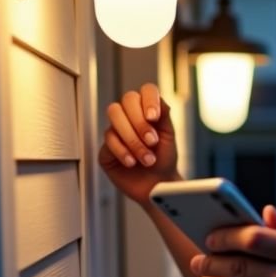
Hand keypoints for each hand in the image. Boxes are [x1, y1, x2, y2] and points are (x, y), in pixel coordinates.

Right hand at [97, 83, 179, 204]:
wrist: (157, 185)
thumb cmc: (164, 160)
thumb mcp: (170, 137)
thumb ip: (164, 117)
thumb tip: (159, 101)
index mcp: (147, 109)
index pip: (146, 91)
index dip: (149, 100)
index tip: (154, 117)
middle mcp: (129, 117)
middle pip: (126, 101)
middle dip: (140, 123)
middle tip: (152, 142)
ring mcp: (115, 131)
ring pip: (115, 119)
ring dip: (133, 140)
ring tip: (148, 159)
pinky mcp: (105, 149)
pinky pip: (108, 142)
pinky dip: (123, 152)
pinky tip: (132, 162)